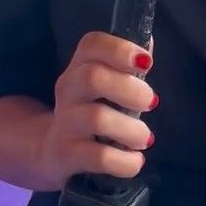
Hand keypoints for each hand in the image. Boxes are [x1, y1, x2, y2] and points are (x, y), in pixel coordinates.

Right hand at [38, 32, 157, 189]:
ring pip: (96, 118)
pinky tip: (135, 161)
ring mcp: (65, 123)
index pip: (91, 44)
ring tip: (145, 138)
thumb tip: (149, 43)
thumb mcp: (107, 85)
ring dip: (131, 130)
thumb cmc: (93, 110)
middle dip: (130, 90)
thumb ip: (127, 66)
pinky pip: (97, 157)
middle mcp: (68, 90)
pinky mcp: (66, 155)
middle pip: (93, 78)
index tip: (146, 62)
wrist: (53, 151)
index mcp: (80, 67)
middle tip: (151, 102)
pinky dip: (124, 162)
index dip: (120, 49)